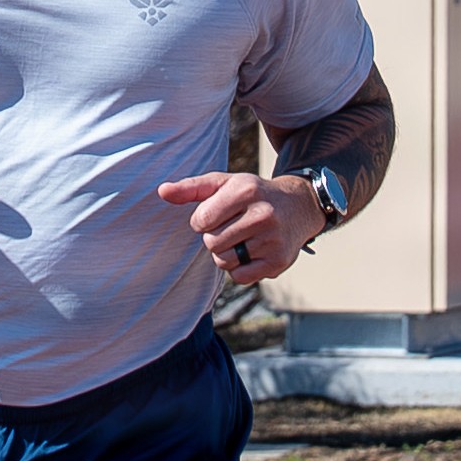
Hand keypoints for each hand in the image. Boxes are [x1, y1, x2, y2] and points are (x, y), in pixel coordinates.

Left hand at [155, 172, 324, 283]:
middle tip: (232, 227)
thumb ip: (191, 188)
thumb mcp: (224, 183)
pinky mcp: (278, 261)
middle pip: (211, 243)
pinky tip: (251, 251)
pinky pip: (239, 277)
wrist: (299, 206)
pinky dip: (239, 269)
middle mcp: (261, 215)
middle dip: (215, 237)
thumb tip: (162, 191)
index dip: (203, 220)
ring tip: (241, 238)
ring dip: (226, 253)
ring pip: (224, 261)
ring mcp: (272, 240)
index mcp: (245, 191)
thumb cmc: (253, 194)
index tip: (217, 214)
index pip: (200, 220)